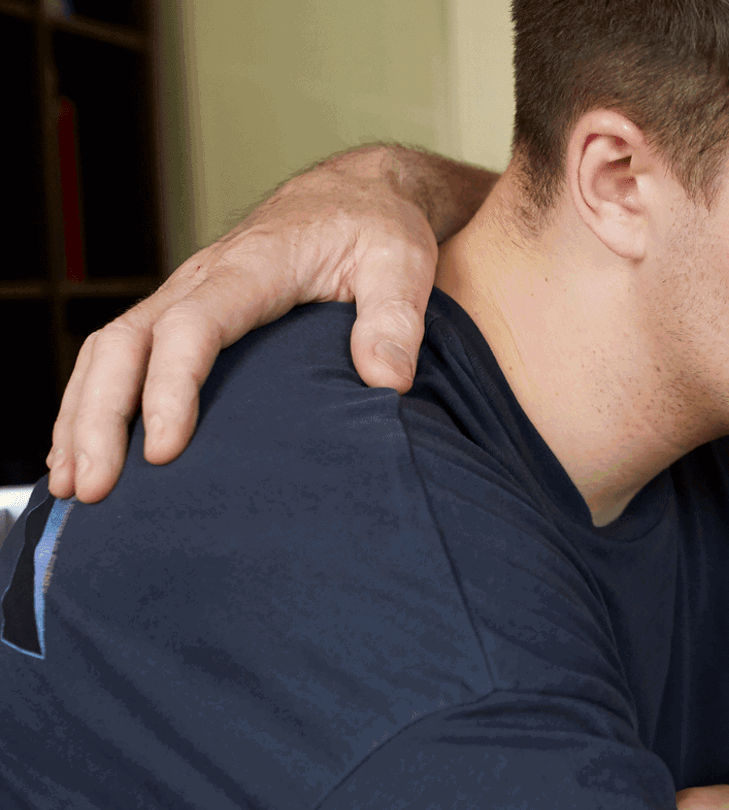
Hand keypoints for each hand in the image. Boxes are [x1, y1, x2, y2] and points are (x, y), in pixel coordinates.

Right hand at [47, 146, 446, 502]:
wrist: (355, 194)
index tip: (165, 451)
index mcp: (253, 267)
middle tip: (95, 489)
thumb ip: (396, 320)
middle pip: (125, 344)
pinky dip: (90, 404)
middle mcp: (200, 279)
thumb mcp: (402, 263)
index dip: (171, 387)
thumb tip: (386, 384)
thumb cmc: (377, 229)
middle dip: (100, 417)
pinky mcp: (181, 312)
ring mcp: (183, 295)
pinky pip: (118, 355)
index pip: (193, 326)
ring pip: (108, 352)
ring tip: (72, 486)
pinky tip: (79, 453)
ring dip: (82, 417)